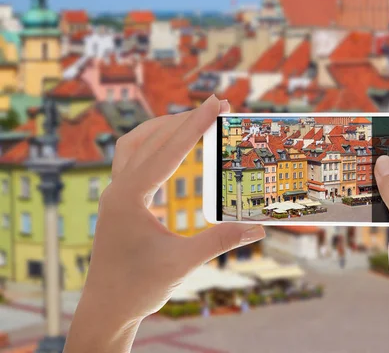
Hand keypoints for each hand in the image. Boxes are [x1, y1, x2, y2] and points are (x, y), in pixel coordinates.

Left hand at [64, 95, 264, 352]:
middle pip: (151, 139)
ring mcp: (115, 193)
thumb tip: (258, 228)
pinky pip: (133, 159)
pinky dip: (154, 144)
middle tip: (217, 105)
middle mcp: (118, 189)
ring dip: (164, 127)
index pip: (168, 151)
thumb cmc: (138, 288)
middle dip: (185, 120)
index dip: (196, 125)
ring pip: (135, 144)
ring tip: (193, 118)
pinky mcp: (119, 201)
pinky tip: (171, 148)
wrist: (106, 308)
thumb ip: (220, 241)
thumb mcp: (183, 263)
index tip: (217, 103)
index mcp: (129, 197)